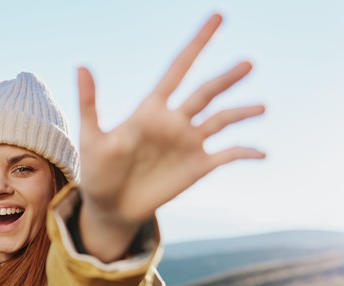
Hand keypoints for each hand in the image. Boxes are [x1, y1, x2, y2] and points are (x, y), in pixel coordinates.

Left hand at [77, 14, 264, 260]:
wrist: (109, 207)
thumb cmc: (96, 171)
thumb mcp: (92, 138)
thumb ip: (90, 103)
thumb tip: (81, 65)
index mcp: (151, 109)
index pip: (179, 68)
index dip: (198, 43)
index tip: (218, 16)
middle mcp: (175, 121)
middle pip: (206, 92)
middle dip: (227, 78)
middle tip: (249, 62)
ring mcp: (188, 143)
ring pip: (222, 120)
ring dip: (242, 112)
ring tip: (262, 107)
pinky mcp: (197, 167)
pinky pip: (227, 155)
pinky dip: (245, 152)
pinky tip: (263, 152)